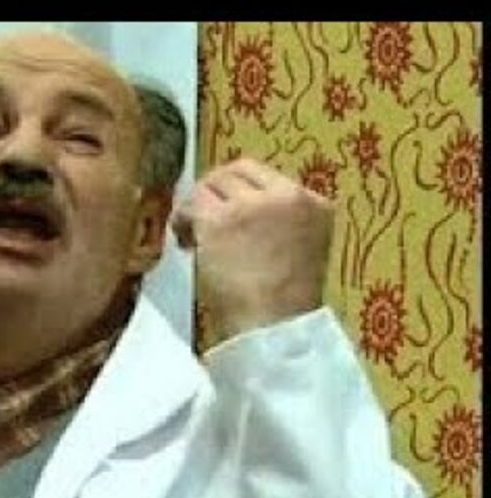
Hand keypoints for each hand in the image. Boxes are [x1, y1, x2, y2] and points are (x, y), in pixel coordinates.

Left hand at [171, 158, 334, 340]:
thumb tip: (232, 208)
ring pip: (210, 185)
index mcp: (315, 204)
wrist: (275, 326)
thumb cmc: (283, 305)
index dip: (239, 193)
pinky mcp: (220, 220)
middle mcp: (287, 196)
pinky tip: (185, 242)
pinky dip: (182, 221)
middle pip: (236, 171)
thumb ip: (277, 224)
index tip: (228, 215)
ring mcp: (252, 205)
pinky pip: (191, 205)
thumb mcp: (299, 252)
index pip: (266, 177)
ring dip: (196, 208)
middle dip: (215, 192)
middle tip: (203, 220)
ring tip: (193, 238)